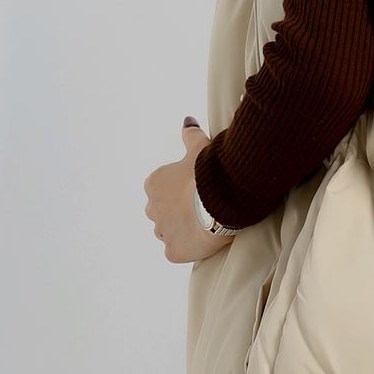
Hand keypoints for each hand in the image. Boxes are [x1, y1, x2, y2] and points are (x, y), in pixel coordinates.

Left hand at [143, 119, 234, 263]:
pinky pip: (176, 252)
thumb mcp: (201, 147)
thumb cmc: (211, 170)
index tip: (198, 191)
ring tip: (204, 225)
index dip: (181, 192)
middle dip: (177, 212)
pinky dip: (187, 249)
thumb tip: (187, 121)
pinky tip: (203, 241)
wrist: (222, 197)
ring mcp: (162, 232)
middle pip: (162, 213)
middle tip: (201, 209)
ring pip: (168, 233)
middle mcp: (152, 209)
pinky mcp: (173, 252)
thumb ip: (190, 135)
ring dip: (182, 231)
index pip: (162, 191)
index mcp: (154, 184)